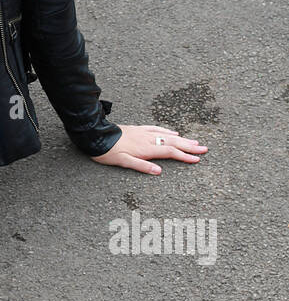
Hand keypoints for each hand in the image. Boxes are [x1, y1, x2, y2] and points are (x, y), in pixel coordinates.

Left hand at [90, 125, 207, 174]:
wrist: (96, 135)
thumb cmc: (107, 152)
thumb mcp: (123, 162)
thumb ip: (141, 166)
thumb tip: (159, 172)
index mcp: (145, 148)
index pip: (170, 152)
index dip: (185, 156)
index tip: (197, 159)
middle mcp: (147, 139)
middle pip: (173, 143)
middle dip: (190, 146)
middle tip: (204, 149)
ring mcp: (144, 133)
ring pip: (167, 135)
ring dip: (182, 139)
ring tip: (195, 142)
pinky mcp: (138, 129)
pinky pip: (157, 129)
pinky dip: (167, 132)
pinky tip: (173, 133)